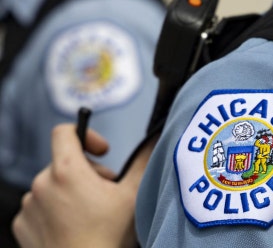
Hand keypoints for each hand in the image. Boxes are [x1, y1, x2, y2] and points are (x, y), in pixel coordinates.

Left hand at [12, 124, 155, 247]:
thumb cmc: (107, 238)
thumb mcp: (133, 195)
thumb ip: (142, 161)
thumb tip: (154, 140)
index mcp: (67, 170)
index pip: (64, 132)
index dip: (86, 135)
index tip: (102, 152)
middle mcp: (41, 184)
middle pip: (64, 162)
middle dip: (87, 173)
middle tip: (106, 193)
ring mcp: (29, 206)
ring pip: (52, 186)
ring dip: (70, 192)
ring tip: (89, 214)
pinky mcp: (22, 226)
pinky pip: (39, 207)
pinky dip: (55, 211)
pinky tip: (73, 227)